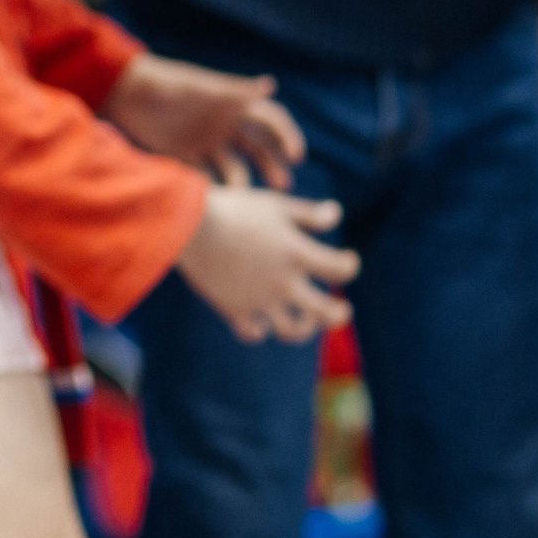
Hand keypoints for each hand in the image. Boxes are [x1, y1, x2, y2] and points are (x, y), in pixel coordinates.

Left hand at [103, 55, 303, 187]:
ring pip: (235, 167)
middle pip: (258, 148)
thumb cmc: (165, 83)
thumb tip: (270, 84)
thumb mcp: (199, 88)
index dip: (287, 137)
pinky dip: (215, 190)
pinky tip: (221, 205)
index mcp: (232, 105)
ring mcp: (205, 142)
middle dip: (272, 165)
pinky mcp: (184, 156)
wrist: (124, 93)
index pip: (271, 120)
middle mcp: (223, 125)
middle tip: (282, 188)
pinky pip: (207, 177)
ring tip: (249, 200)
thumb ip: (233, 91)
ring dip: (246, 182)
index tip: (296, 157)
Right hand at [174, 186, 359, 344]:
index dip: (349, 266)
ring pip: (292, 331)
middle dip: (338, 314)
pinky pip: (251, 332)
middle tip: (340, 310)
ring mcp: (257, 298)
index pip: (340, 269)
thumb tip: (336, 214)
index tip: (346, 261)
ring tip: (302, 319)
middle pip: (325, 312)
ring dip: (303, 328)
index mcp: (296, 252)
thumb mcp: (274, 205)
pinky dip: (259, 330)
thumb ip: (307, 213)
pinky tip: (260, 322)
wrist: (188, 224)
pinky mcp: (232, 308)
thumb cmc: (232, 208)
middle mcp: (282, 281)